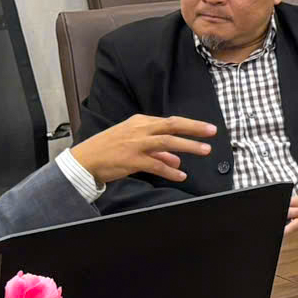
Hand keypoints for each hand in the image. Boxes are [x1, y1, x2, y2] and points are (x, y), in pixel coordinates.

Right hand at [69, 115, 217, 185]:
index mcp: (140, 122)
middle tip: (213, 131)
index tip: (206, 128)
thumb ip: (157, 152)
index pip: (170, 122)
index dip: (190, 125)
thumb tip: (177, 159)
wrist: (84, 160)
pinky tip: (181, 176)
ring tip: (205, 150)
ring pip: (167, 142)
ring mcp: (135, 144)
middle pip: (172, 126)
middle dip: (194, 128)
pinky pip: (156, 165)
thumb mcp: (133, 144)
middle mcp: (139, 130)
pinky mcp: (131, 160)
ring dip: (188, 146)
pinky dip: (170, 171)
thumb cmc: (109, 150)